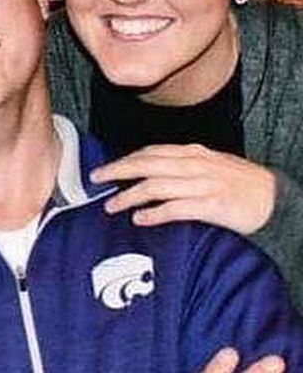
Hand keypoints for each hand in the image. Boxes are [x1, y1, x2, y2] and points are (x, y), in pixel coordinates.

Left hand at [93, 145, 275, 236]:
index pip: (152, 152)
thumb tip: (154, 174)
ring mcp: (203, 184)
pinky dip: (155, 213)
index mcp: (194, 154)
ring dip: (130, 195)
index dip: (126, 159)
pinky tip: (140, 219)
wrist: (277, 201)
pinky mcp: (212, 205)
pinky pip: (176, 208)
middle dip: (118, 171)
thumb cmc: (244, 186)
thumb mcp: (213, 166)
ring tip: (112, 206)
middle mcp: (196, 165)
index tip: (106, 168)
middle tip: (96, 180)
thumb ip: (185, 167)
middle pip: (147, 164)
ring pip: (156, 185)